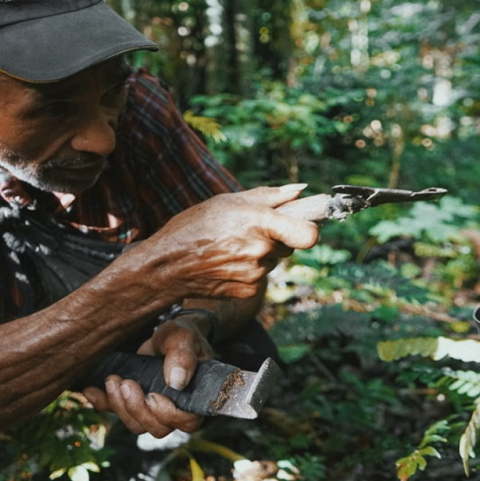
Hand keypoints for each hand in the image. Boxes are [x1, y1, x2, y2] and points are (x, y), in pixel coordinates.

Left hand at [82, 314, 212, 435]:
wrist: (167, 333)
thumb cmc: (181, 334)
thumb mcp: (183, 337)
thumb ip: (183, 356)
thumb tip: (176, 382)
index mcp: (195, 396)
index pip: (186, 421)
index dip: (168, 414)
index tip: (152, 395)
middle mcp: (176, 409)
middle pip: (157, 428)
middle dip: (137, 409)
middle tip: (126, 383)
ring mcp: (153, 410)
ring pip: (136, 425)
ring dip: (121, 407)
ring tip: (113, 379)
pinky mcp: (133, 404)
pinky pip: (117, 413)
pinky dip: (102, 404)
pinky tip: (91, 390)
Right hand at [132, 185, 318, 300]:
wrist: (168, 265)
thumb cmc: (196, 226)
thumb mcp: (230, 201)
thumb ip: (271, 196)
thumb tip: (301, 190)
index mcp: (259, 222)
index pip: (309, 234)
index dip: (311, 227)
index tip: (304, 221)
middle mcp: (261, 250)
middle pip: (291, 243)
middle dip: (279, 235)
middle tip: (253, 229)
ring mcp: (256, 273)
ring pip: (275, 258)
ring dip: (263, 251)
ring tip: (234, 244)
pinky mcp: (249, 290)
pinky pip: (262, 275)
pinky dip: (252, 267)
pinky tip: (229, 260)